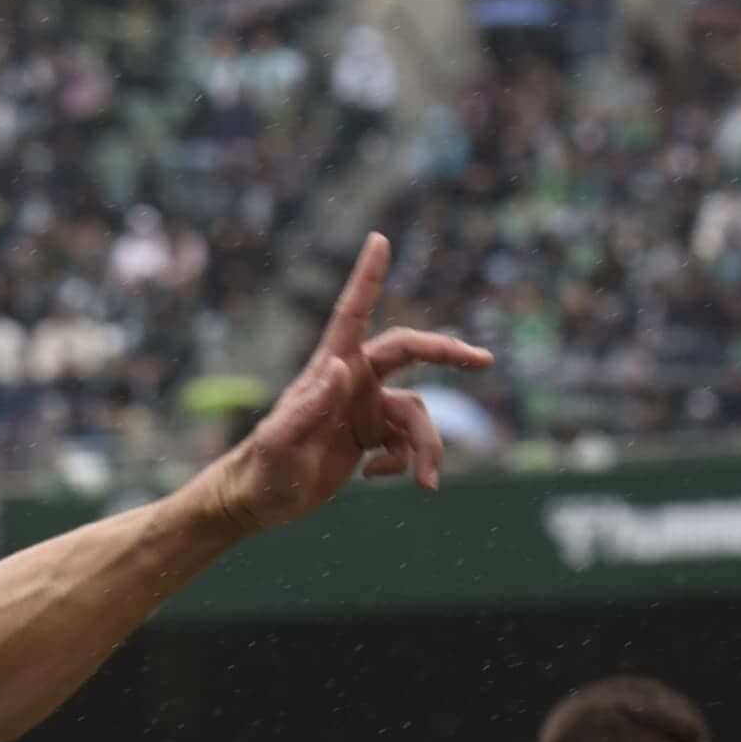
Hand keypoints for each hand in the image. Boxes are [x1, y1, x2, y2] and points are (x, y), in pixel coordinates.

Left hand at [200, 233, 491, 535]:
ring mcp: (363, 408)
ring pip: (417, 414)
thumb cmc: (261, 470)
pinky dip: (402, 463)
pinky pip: (405, 443)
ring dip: (427, 448)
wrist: (257, 502)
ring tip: (426, 483)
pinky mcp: (369, 437)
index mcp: (329, 369)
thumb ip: (311, 405)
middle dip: (447, 353)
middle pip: (409, 352)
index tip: (379, 239)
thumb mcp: (281, 441)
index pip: (352, 313)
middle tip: (483, 361)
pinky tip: (370, 476)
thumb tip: (344, 365)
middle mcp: (352, 381)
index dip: (367, 276)